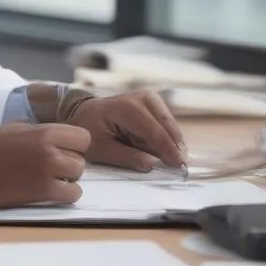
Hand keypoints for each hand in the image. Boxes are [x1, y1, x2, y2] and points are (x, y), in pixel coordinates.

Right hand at [0, 122, 90, 218]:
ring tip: (44, 179)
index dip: (73, 145)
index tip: (61, 150)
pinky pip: (72, 195)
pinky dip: (62, 196)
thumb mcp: (14, 128)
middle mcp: (49, 149)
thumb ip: (41, 131)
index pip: (83, 137)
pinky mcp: (41, 193)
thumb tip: (62, 135)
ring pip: (78, 176)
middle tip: (47, 167)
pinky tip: (44, 192)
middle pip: (81, 159)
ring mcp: (47, 172)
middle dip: (68, 164)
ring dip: (66, 180)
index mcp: (42, 131)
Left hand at [69, 91, 186, 170]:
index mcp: (126, 107)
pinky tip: (160, 150)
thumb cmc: (90, 131)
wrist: (86, 113)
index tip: (179, 166)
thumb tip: (151, 165)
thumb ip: (126, 157)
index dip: (168, 150)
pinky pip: (167, 124)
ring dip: (171, 143)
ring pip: (171, 126)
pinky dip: (167, 138)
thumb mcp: (101, 149)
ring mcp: (150, 98)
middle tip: (179, 167)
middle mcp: (142, 98)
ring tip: (167, 160)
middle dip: (174, 147)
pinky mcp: (155, 103)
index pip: (154, 131)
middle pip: (167, 126)